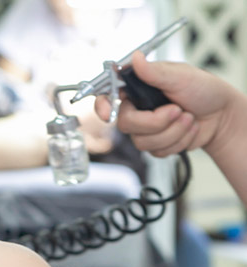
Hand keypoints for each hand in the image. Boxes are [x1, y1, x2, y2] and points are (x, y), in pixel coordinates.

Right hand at [95, 51, 232, 157]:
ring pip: (142, 142)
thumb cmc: (203, 90)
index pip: (108, 96)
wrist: (221, 115)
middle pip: (125, 124)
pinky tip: (188, 129)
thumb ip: (155, 72)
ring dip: (172, 131)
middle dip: (154, 122)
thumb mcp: (180, 76)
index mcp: (138, 88)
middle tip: (177, 110)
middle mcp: (137, 109)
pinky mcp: (155, 145)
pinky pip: (157, 152)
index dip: (102, 105)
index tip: (106, 113)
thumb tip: (135, 58)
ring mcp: (145, 130)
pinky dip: (178, 141)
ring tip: (189, 117)